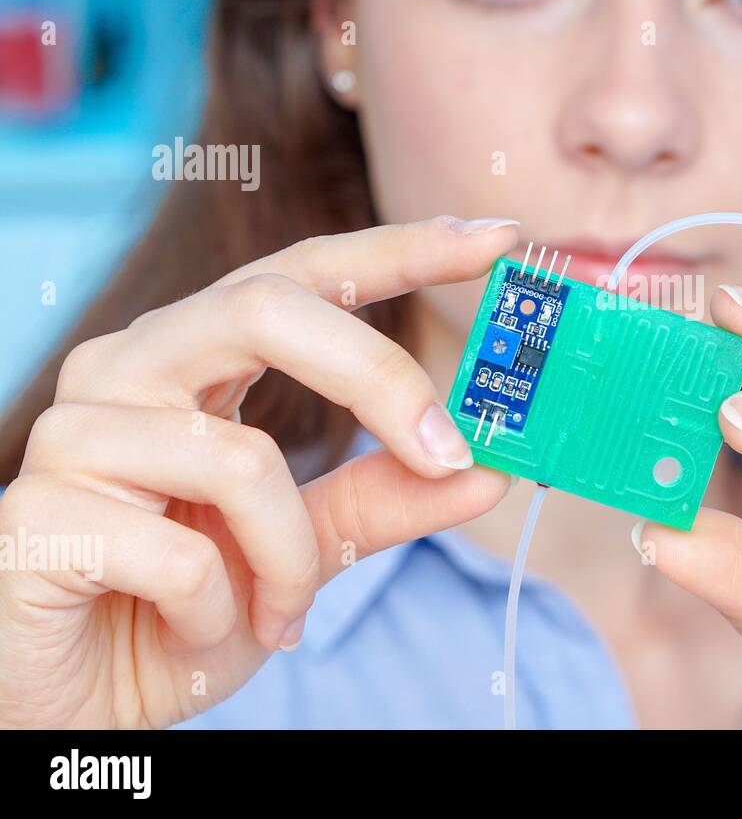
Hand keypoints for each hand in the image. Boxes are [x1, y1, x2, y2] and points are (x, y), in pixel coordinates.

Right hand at [0, 215, 517, 727]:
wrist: (75, 699)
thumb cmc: (181, 606)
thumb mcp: (306, 548)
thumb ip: (385, 500)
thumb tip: (490, 470)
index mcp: (196, 356)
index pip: (307, 273)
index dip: (405, 247)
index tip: (501, 237)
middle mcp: (130, 366)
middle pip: (269, 307)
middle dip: (380, 378)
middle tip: (450, 450)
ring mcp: (75, 432)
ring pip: (241, 457)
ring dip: (292, 558)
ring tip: (277, 612)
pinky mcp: (39, 513)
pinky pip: (183, 555)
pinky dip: (219, 611)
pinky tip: (188, 630)